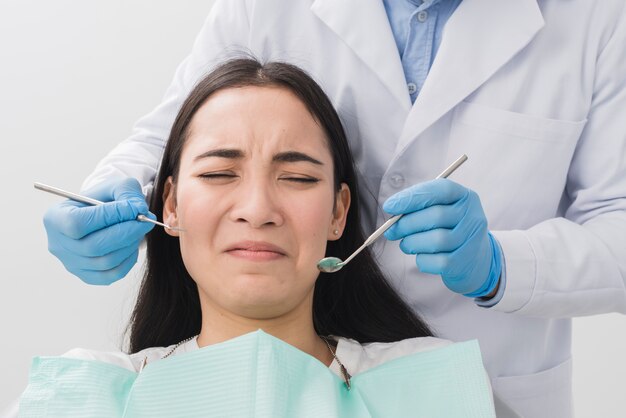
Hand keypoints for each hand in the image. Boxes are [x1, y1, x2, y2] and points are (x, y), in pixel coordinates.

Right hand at [43, 178, 154, 284]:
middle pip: (93, 247)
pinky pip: (112, 275)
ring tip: (138, 230)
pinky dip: (128, 260)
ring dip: (129, 245)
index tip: (134, 208)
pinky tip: (132, 245)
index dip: (109, 216)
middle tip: (145, 221)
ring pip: (105, 262)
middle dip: (126, 233)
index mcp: (55, 218)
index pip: (78, 223)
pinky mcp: (86, 276)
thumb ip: (127, 192)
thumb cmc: (104, 199)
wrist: (99, 215)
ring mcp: (71, 263)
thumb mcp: (113, 186)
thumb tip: (139, 209)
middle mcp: (58, 244)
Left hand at [383, 179, 501, 296]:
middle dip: (406, 224)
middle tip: (391, 231)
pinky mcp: (465, 263)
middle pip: (435, 216)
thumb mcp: (441, 210)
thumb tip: (392, 212)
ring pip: (435, 240)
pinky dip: (422, 260)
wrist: (475, 260)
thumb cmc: (449, 230)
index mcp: (465, 197)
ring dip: (412, 243)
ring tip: (406, 244)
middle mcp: (473, 217)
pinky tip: (422, 256)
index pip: (439, 190)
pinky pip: (437, 261)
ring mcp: (471, 241)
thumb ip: (419, 207)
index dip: (412, 197)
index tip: (389, 206)